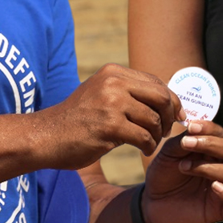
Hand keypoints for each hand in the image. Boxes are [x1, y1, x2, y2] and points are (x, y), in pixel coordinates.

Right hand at [43, 63, 181, 167]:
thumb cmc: (77, 119)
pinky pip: (144, 137)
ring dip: (158, 134)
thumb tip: (165, 99)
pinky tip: (144, 150)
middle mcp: (114, 83)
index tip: (176, 115)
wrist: (45, 136)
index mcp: (113, 72)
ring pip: (154, 119)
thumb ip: (127, 92)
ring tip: (151, 142)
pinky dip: (149, 146)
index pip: (156, 82)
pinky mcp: (110, 126)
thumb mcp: (100, 93)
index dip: (171, 100)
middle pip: (161, 96)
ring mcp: (112, 103)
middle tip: (167, 130)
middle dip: (170, 115)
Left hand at [143, 120, 222, 222]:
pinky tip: (215, 187)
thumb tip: (194, 129)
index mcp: (213, 151)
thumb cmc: (164, 175)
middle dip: (210, 144)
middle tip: (186, 143)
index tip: (192, 127)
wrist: (152, 203)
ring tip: (183, 167)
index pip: (221, 135)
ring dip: (208, 167)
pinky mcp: (222, 210)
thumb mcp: (169, 153)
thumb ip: (183, 140)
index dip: (209, 128)